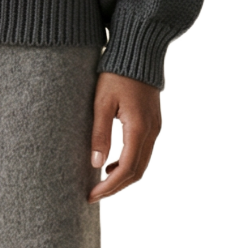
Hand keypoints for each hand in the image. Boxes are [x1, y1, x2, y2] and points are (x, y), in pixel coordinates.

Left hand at [88, 71, 160, 200]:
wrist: (139, 52)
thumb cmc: (116, 74)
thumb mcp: (102, 103)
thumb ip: (99, 134)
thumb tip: (96, 165)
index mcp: (139, 128)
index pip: (126, 169)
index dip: (109, 187)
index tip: (91, 195)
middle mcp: (152, 131)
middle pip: (137, 172)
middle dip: (115, 187)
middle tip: (93, 195)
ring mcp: (155, 128)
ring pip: (142, 164)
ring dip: (123, 177)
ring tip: (100, 182)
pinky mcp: (153, 123)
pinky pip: (143, 152)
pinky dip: (129, 164)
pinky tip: (111, 164)